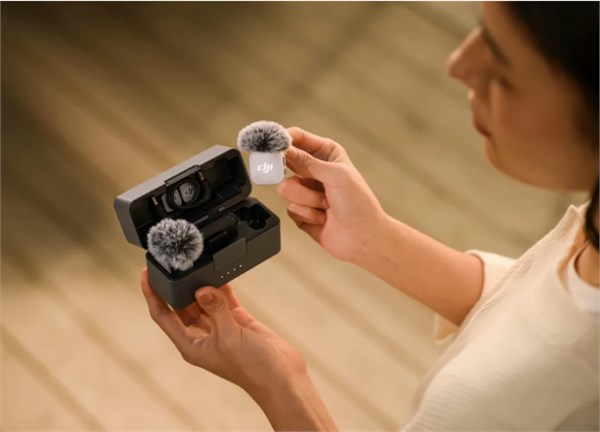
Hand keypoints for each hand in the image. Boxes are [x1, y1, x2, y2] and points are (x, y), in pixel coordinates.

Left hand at [140, 268, 306, 395]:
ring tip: (195, 263)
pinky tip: (219, 272)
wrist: (281, 377)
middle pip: (181, 305)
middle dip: (176, 286)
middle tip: (173, 262)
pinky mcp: (237, 321)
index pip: (163, 316)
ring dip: (200, 284)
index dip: (152, 296)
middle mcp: (202, 335)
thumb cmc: (252, 368)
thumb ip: (215, 309)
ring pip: (203, 300)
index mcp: (191, 344)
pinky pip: (224, 299)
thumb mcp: (229, 336)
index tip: (146, 274)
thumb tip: (200, 288)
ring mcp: (220, 327)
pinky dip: (222, 286)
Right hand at [277, 127, 386, 262]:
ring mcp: (307, 191)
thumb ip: (307, 161)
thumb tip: (285, 149)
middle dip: (292, 174)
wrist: (363, 237)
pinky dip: (307, 213)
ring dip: (306, 199)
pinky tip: (322, 217)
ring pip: (285, 188)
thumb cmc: (359, 204)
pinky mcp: (301, 211)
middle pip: (285, 162)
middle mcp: (314, 170)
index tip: (272, 145)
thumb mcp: (336, 175)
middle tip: (297, 178)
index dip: (283, 139)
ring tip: (325, 204)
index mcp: (327, 154)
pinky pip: (290, 207)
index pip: (298, 138)